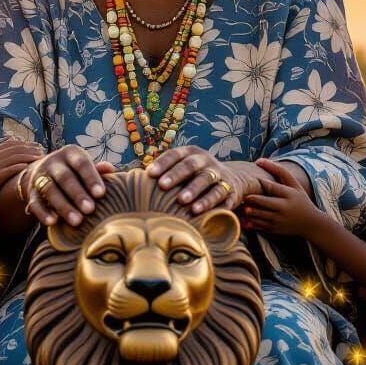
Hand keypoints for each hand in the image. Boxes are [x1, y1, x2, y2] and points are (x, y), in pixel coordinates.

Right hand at [0, 140, 44, 207]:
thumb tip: (10, 161)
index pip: (10, 143)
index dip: (24, 143)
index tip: (36, 144)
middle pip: (15, 148)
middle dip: (30, 148)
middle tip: (42, 149)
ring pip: (14, 157)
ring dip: (28, 156)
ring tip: (39, 157)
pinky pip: (8, 169)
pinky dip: (18, 166)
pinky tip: (27, 166)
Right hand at [22, 145, 115, 226]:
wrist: (43, 172)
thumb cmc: (74, 172)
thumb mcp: (85, 166)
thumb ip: (97, 169)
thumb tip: (110, 169)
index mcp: (70, 153)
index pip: (82, 164)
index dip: (91, 178)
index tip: (101, 194)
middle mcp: (53, 162)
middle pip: (65, 178)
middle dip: (77, 194)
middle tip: (90, 210)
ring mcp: (39, 176)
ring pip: (50, 190)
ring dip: (63, 206)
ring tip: (76, 221)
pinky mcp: (30, 192)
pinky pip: (35, 203)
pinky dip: (43, 213)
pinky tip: (52, 223)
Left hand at [145, 146, 259, 214]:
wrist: (235, 179)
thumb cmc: (197, 177)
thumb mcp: (184, 168)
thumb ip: (164, 173)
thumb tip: (130, 181)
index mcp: (191, 153)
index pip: (175, 154)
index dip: (162, 163)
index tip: (149, 174)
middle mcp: (206, 161)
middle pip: (190, 165)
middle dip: (176, 175)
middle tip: (162, 185)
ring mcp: (219, 174)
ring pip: (207, 180)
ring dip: (194, 190)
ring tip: (182, 201)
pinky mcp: (230, 190)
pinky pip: (220, 195)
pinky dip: (210, 203)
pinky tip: (198, 211)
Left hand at [242, 159, 323, 237]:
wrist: (311, 223)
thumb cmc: (299, 199)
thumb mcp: (294, 184)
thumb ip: (279, 171)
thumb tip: (259, 160)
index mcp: (289, 195)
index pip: (273, 187)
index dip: (262, 183)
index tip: (254, 179)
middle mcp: (284, 208)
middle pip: (264, 202)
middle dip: (252, 199)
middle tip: (243, 195)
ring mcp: (279, 220)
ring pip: (259, 215)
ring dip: (248, 210)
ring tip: (242, 206)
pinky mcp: (274, 229)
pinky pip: (259, 225)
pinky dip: (250, 221)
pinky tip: (244, 217)